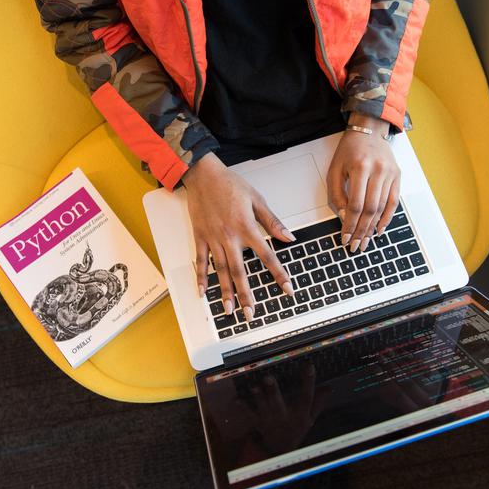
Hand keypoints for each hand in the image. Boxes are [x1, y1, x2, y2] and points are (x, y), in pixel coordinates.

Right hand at [183, 152, 294, 320]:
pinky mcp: (200, 237)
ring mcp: (213, 239)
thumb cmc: (230, 184)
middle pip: (240, 272)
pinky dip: (202, 278)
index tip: (287, 289)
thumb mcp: (257, 199)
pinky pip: (201, 261)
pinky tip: (204, 293)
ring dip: (225, 292)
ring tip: (229, 310)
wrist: (203, 175)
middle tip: (251, 314)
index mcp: (247, 228)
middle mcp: (229, 237)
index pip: (267, 256)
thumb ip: (272, 221)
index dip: (279, 274)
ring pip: (221, 270)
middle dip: (246, 295)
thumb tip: (288, 238)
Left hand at [249, 364, 327, 453]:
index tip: (309, 366)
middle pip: (279, 402)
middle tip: (269, 377)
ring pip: (263, 407)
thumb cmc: (297, 429)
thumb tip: (329, 388)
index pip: (306, 396)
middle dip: (273, 390)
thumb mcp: (311, 419)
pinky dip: (244, 408)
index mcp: (300, 414)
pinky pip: (251, 415)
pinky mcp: (259, 423)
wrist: (281, 450)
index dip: (308, 382)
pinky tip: (238, 400)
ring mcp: (271, 420)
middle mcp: (284, 416)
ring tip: (254, 387)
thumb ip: (318, 403)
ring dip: (258, 398)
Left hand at [327, 113, 400, 252]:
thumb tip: (343, 217)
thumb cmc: (349, 150)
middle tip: (356, 245)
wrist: (369, 131)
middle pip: (370, 209)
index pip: (355, 204)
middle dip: (362, 230)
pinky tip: (379, 229)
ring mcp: (391, 173)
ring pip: (382, 208)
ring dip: (373, 227)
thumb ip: (336, 195)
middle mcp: (378, 170)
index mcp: (360, 167)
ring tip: (366, 241)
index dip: (350, 224)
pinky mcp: (398, 176)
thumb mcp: (334, 170)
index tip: (345, 237)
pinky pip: (393, 202)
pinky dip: (387, 218)